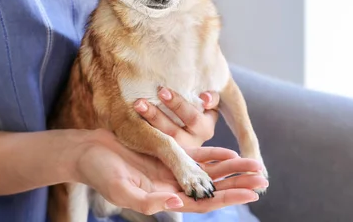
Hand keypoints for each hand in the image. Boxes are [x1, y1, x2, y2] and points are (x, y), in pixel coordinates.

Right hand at [75, 129, 267, 214]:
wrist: (89, 151)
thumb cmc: (100, 172)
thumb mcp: (121, 190)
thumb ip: (147, 201)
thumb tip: (176, 202)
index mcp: (164, 198)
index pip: (204, 201)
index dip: (228, 197)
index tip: (252, 193)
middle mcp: (173, 185)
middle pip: (213, 186)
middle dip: (238, 182)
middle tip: (263, 177)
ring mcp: (172, 169)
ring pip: (209, 171)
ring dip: (232, 169)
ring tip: (255, 166)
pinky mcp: (167, 153)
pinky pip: (196, 154)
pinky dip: (214, 154)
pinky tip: (231, 152)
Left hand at [134, 88, 219, 146]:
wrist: (192, 127)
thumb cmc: (201, 109)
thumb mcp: (210, 104)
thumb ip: (212, 98)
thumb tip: (205, 98)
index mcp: (205, 129)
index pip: (192, 117)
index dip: (179, 105)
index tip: (163, 91)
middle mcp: (191, 143)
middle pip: (173, 130)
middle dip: (159, 113)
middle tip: (151, 95)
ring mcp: (176, 150)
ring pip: (161, 138)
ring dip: (149, 119)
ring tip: (138, 104)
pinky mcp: (163, 152)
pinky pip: (152, 142)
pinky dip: (142, 129)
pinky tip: (131, 116)